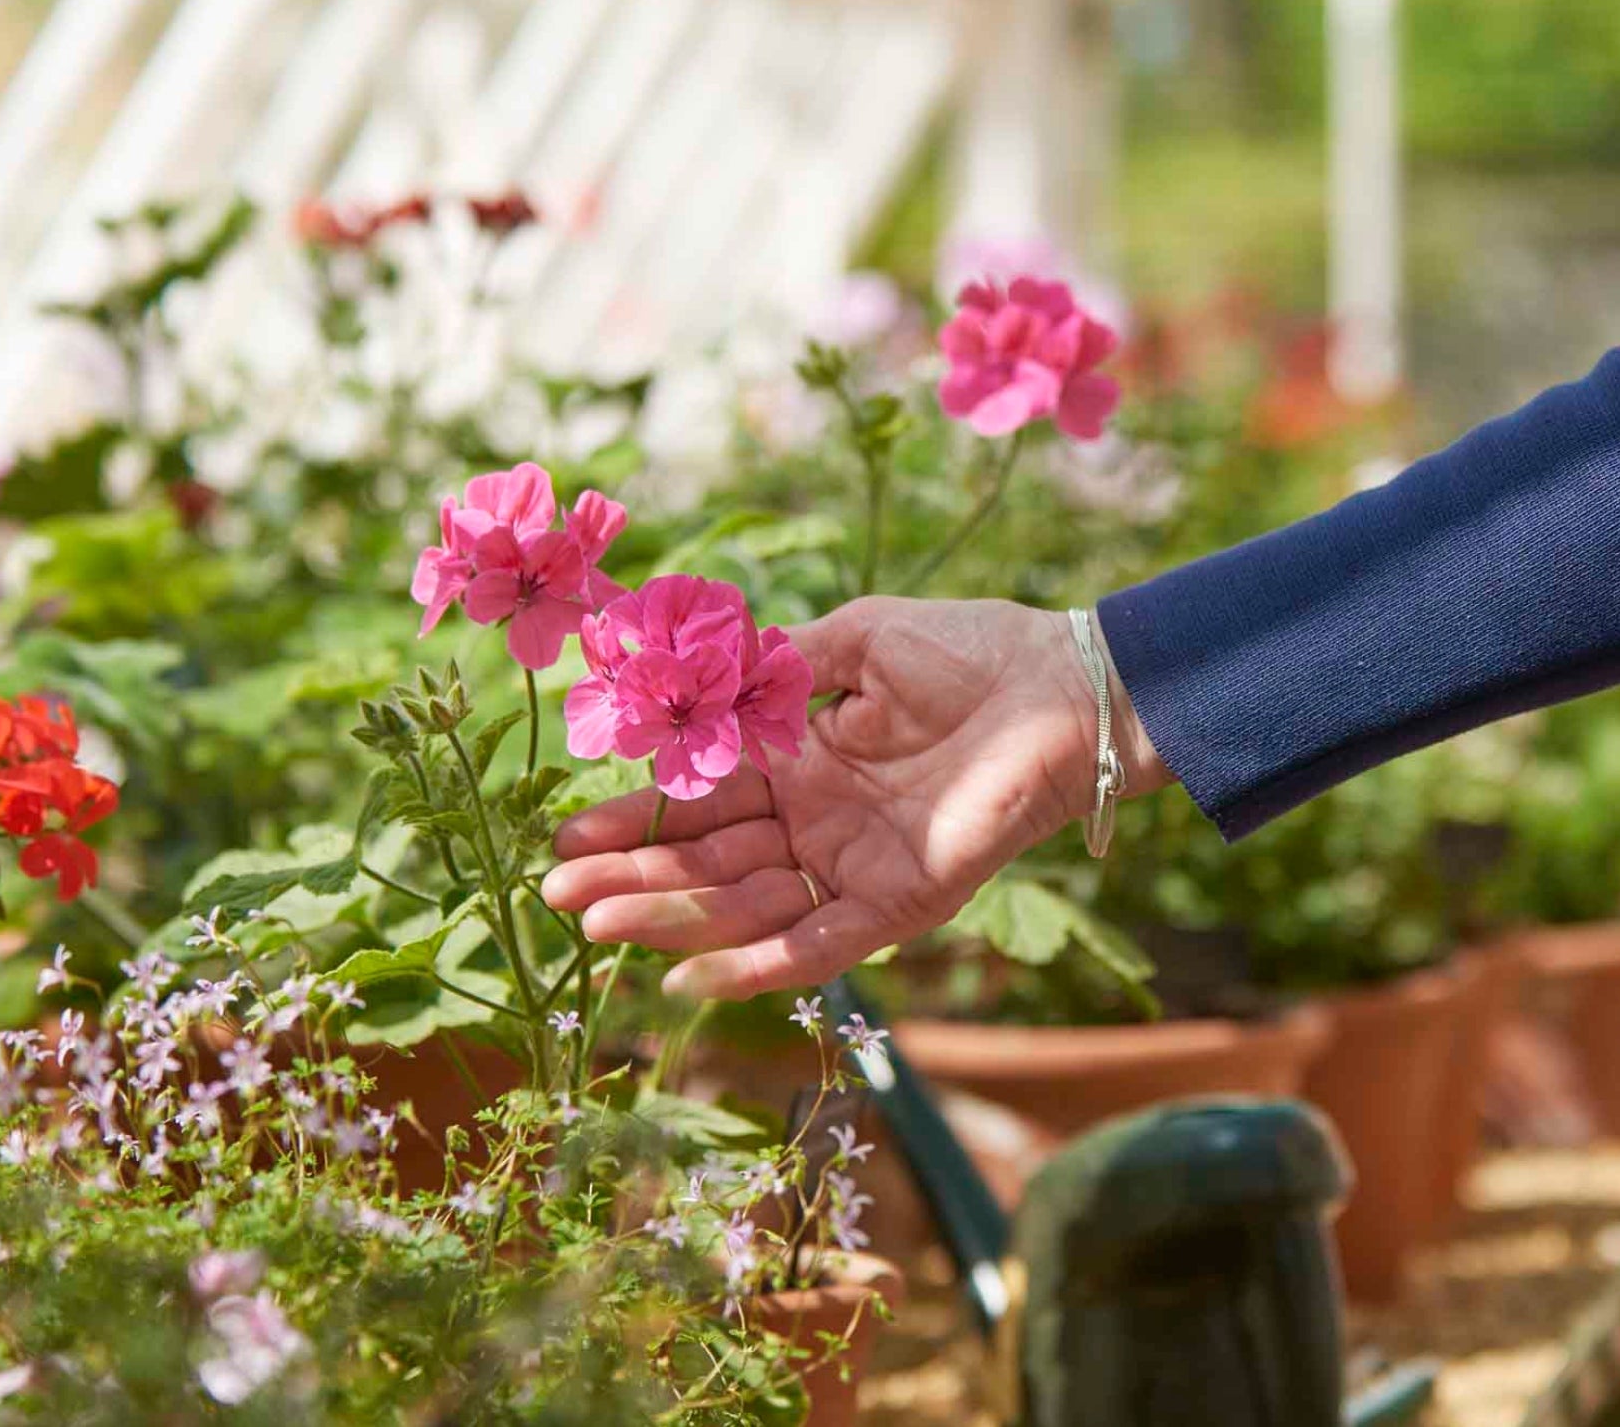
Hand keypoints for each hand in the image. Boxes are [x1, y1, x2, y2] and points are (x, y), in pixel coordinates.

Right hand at [539, 598, 1167, 999]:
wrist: (1063, 686)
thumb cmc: (970, 650)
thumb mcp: (853, 640)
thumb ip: (772, 668)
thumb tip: (684, 681)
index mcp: (797, 762)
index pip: (697, 800)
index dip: (634, 820)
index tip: (567, 833)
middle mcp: (816, 823)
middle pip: (706, 862)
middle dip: (630, 878)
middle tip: (556, 893)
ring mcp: (853, 867)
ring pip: (743, 906)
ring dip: (669, 919)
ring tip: (594, 925)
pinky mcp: (898, 902)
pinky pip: (816, 946)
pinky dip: (752, 967)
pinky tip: (687, 978)